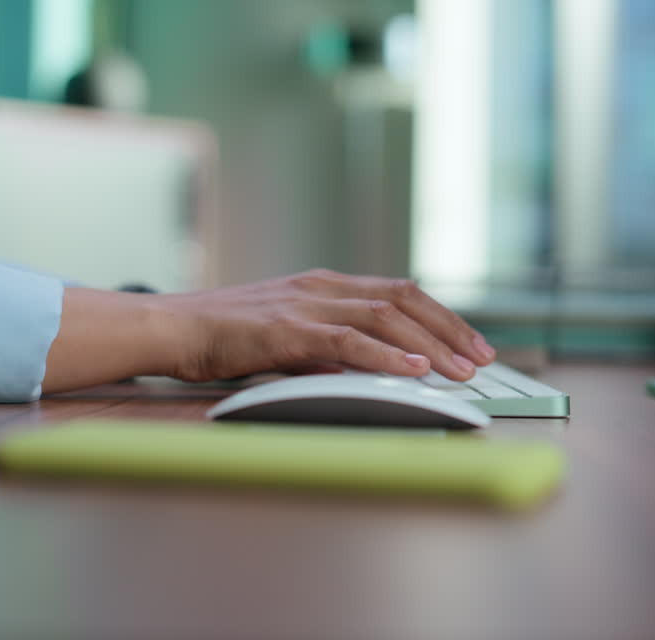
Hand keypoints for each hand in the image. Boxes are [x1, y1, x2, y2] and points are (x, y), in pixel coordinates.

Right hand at [152, 269, 494, 382]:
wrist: (172, 327)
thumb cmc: (222, 336)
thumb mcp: (285, 335)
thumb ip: (325, 345)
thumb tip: (365, 367)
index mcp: (323, 285)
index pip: (398, 292)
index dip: (442, 316)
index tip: (471, 342)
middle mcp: (320, 286)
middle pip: (403, 299)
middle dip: (450, 329)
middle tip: (482, 359)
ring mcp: (304, 304)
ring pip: (383, 316)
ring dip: (429, 345)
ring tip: (460, 369)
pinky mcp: (286, 330)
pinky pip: (346, 340)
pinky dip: (385, 354)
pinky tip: (414, 368)